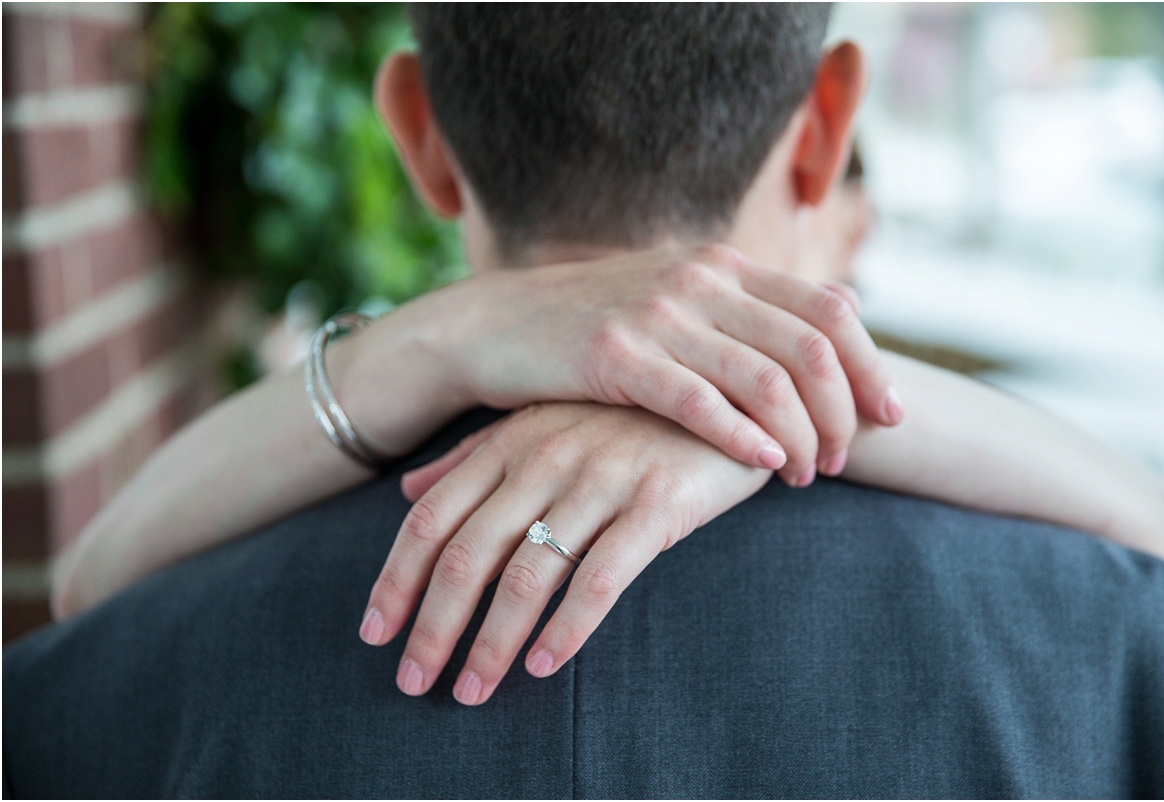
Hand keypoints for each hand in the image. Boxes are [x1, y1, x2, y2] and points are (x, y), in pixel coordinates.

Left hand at [358, 402, 771, 704]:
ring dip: (492, 642)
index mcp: (512, 441)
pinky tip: (544, 664)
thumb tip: (408, 490)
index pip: (432, 518)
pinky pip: (600, 578)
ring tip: (474, 689)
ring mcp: (602, 479)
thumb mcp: (544, 422)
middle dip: (434, 626)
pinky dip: (567, 627)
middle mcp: (547, 458)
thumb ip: (474, 456)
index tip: (375, 634)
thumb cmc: (629, 417)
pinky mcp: (656, 504)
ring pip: (528, 575)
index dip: (396, 579)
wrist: (728, 392)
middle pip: (469, 555)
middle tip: (414, 681)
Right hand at [397, 244, 901, 485]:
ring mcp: (659, 314)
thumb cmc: (591, 327)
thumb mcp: (672, 305)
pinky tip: (765, 468)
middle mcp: (701, 280)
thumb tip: (818, 342)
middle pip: (814, 347)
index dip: (871, 365)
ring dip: (802, 436)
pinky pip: (701, 402)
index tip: (888, 415)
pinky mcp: (616, 355)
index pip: (831, 309)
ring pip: (768, 380)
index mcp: (723, 265)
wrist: (494, 325)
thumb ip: (738, 316)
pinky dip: (744, 438)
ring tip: (806, 476)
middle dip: (844, 412)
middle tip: (844, 459)